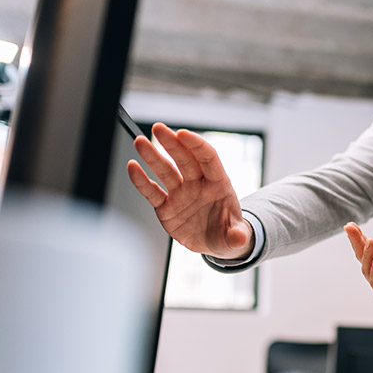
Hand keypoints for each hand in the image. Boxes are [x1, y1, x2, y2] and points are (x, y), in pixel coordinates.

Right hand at [126, 123, 252, 258]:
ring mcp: (181, 194)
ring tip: (140, 142)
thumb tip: (240, 239)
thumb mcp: (236, 237)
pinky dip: (141, 181)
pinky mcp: (166, 207)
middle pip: (184, 159)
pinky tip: (132, 167)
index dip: (196, 145)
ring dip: (152, 156)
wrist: (215, 244)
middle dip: (171, 143)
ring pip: (165, 171)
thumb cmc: (228, 233)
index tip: (183, 134)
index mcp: (219, 184)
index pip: (208, 159)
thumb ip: (237, 236)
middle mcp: (198, 185)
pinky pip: (152, 192)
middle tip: (158, 128)